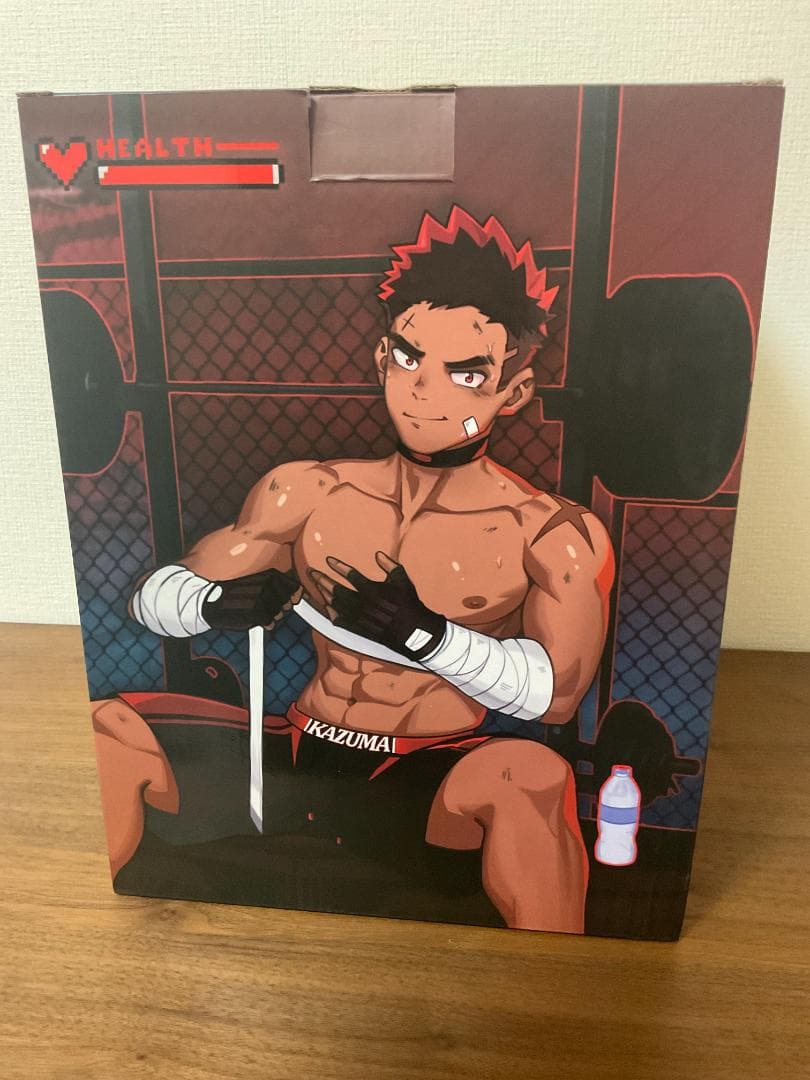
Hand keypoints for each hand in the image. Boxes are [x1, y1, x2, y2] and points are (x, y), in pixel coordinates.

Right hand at [202, 567, 300, 629]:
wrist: (213, 602)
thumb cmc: (238, 594)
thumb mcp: (258, 583)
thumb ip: (279, 587)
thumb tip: (300, 595)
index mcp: (269, 576)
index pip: (294, 587)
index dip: (295, 596)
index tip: (293, 601)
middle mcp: (267, 585)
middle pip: (287, 603)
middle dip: (280, 607)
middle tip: (264, 605)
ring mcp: (262, 599)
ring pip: (279, 614)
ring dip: (271, 616)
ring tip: (256, 610)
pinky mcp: (256, 613)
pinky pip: (270, 623)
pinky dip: (265, 624)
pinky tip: (254, 618)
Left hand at [309, 552, 445, 659]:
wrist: (414, 632)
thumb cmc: (409, 603)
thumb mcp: (404, 580)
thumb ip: (390, 565)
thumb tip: (378, 554)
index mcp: (372, 590)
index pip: (351, 575)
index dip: (338, 566)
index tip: (328, 560)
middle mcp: (363, 604)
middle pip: (337, 590)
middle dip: (322, 580)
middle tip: (311, 573)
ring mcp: (359, 618)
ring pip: (336, 604)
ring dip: (325, 594)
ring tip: (317, 586)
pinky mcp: (360, 629)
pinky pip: (341, 621)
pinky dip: (332, 614)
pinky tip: (326, 607)